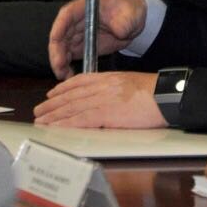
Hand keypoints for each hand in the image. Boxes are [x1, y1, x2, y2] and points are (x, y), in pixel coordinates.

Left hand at [32, 72, 163, 127]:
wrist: (168, 96)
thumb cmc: (156, 93)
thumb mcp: (132, 84)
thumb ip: (115, 89)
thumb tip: (106, 101)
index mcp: (110, 78)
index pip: (81, 81)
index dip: (63, 88)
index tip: (52, 93)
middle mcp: (103, 86)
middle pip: (72, 95)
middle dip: (53, 104)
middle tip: (38, 110)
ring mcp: (104, 99)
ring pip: (73, 107)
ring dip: (54, 115)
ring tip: (40, 121)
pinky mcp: (108, 113)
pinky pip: (82, 119)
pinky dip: (66, 124)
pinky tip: (56, 128)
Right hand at [48, 0, 147, 79]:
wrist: (134, 22)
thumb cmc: (130, 12)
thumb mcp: (130, 14)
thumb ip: (124, 22)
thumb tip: (119, 30)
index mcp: (84, 6)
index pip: (65, 16)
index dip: (58, 32)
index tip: (57, 49)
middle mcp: (76, 20)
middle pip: (59, 36)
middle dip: (56, 54)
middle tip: (60, 70)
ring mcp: (77, 34)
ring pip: (61, 49)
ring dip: (59, 63)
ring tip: (65, 77)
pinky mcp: (81, 46)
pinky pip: (68, 57)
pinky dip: (67, 66)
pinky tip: (70, 77)